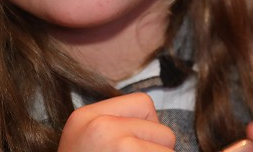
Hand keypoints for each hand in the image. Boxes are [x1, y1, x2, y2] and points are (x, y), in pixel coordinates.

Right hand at [58, 93, 174, 150]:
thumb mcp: (86, 141)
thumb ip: (114, 124)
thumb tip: (155, 125)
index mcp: (85, 116)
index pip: (143, 103)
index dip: (148, 128)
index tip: (135, 146)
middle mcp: (99, 125)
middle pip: (159, 126)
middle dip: (155, 147)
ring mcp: (115, 142)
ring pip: (167, 144)